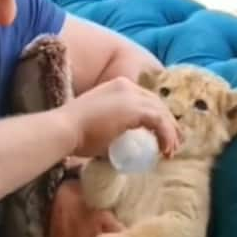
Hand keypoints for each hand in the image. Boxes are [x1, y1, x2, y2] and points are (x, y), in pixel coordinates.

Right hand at [64, 76, 179, 158]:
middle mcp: (127, 86)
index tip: (159, 134)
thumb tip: (115, 147)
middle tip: (173, 143)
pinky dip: (166, 136)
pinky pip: (161, 122)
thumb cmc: (73, 133)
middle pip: (156, 103)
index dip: (156, 116)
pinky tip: (166, 150)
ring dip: (170, 133)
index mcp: (116, 86)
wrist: (64, 129)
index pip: (144, 99)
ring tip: (171, 151)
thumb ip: (108, 129)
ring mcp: (132, 96)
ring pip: (162, 112)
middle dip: (168, 123)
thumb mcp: (96, 124)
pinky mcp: (136, 109)